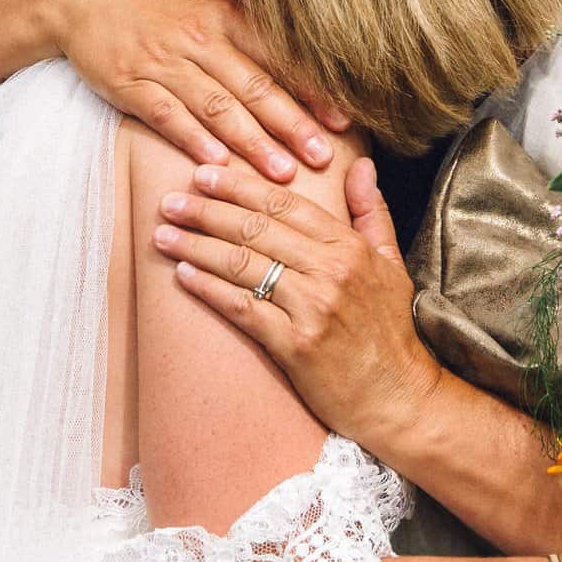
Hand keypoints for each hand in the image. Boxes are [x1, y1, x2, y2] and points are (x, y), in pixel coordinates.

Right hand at [52, 0, 348, 180]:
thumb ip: (249, 19)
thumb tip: (301, 44)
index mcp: (225, 13)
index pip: (277, 55)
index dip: (311, 89)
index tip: (342, 119)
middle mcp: (201, 37)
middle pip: (254, 86)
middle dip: (292, 125)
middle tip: (324, 157)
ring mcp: (165, 62)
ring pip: (216, 107)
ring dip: (252, 143)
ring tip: (283, 174)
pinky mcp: (131, 83)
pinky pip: (167, 115)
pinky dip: (193, 139)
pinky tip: (216, 163)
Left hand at [154, 157, 440, 448]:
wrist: (399, 398)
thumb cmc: (390, 332)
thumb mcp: (391, 263)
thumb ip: (371, 211)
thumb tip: (359, 163)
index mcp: (349, 246)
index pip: (284, 204)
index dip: (238, 186)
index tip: (204, 175)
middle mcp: (330, 271)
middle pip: (255, 228)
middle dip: (206, 211)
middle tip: (169, 202)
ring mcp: (312, 308)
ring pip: (242, 264)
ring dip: (196, 246)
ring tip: (162, 235)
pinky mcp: (295, 345)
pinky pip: (242, 308)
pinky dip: (208, 289)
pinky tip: (182, 275)